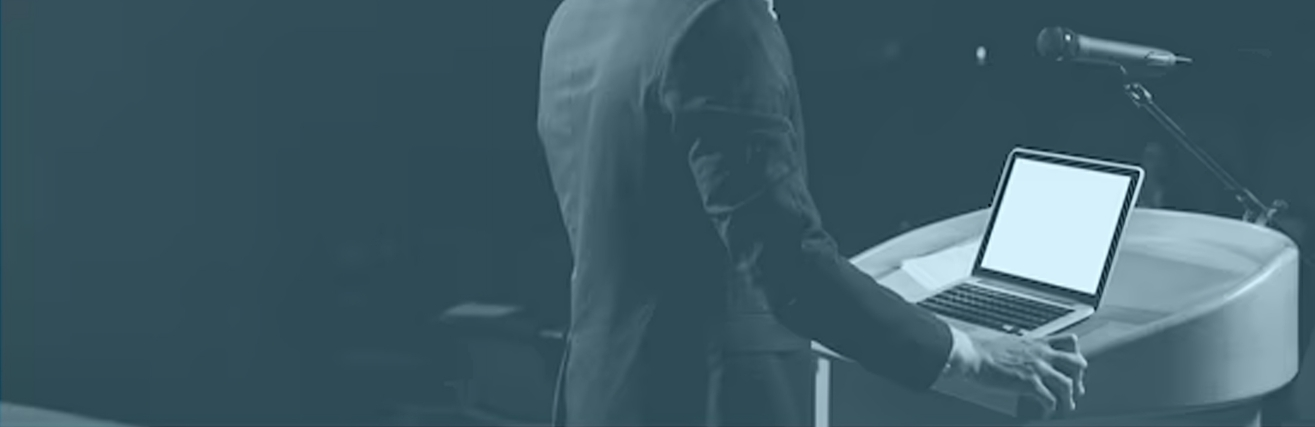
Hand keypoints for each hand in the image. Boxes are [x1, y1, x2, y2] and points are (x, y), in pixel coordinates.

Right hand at [951, 332, 1087, 418]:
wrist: (971, 355)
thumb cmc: (983, 350)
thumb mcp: (1011, 343)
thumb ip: (1024, 349)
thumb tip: (1024, 355)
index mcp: (1038, 343)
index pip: (1070, 341)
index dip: (1076, 355)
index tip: (1072, 367)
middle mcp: (1042, 354)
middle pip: (1077, 363)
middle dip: (1079, 378)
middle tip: (1075, 389)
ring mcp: (1037, 369)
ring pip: (1068, 385)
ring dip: (1069, 399)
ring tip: (1065, 407)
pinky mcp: (1029, 384)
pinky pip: (1050, 400)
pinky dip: (1050, 409)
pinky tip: (1045, 412)